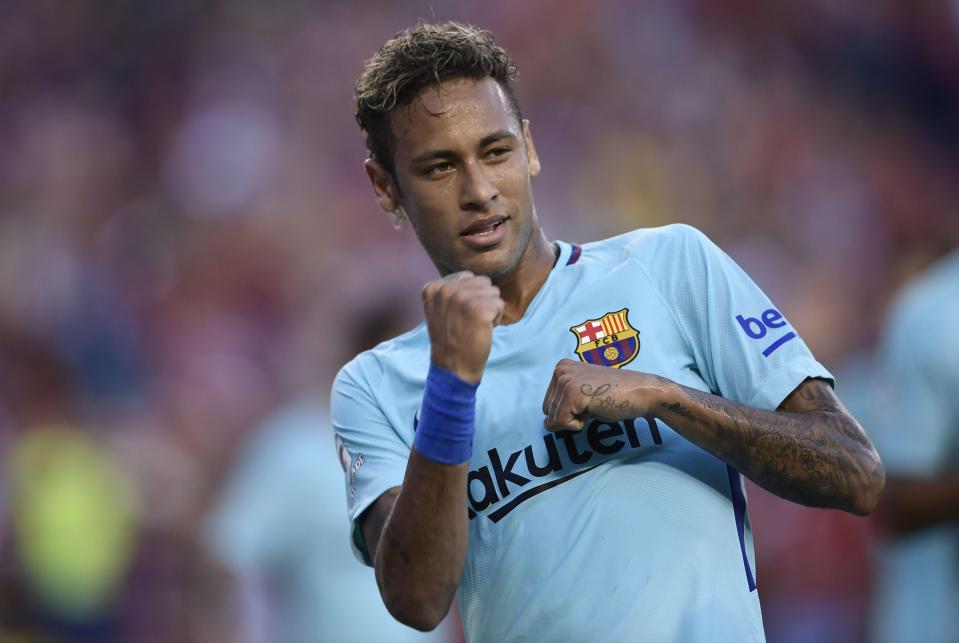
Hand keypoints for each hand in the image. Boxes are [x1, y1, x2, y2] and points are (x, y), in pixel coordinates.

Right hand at [422, 272, 504, 383]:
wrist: (453, 368)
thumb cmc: (451, 339)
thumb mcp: (440, 309)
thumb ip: (451, 291)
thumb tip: (474, 278)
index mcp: (433, 288)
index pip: (467, 277)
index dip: (469, 296)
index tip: (459, 316)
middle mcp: (446, 289)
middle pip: (483, 282)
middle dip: (482, 301)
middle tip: (469, 322)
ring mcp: (462, 298)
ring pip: (493, 291)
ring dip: (490, 309)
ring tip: (476, 325)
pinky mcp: (479, 309)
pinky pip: (500, 304)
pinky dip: (497, 319)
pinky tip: (483, 330)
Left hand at [542, 359, 674, 430]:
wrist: (641, 393)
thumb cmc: (615, 396)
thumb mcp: (583, 395)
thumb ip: (564, 403)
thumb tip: (546, 424)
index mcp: (561, 368)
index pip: (548, 404)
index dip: (569, 411)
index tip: (590, 401)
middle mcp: (561, 370)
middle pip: (548, 411)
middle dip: (570, 416)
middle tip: (594, 404)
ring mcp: (566, 380)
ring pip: (554, 418)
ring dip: (575, 420)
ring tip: (595, 405)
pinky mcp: (573, 392)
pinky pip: (561, 422)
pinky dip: (577, 425)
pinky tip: (595, 409)